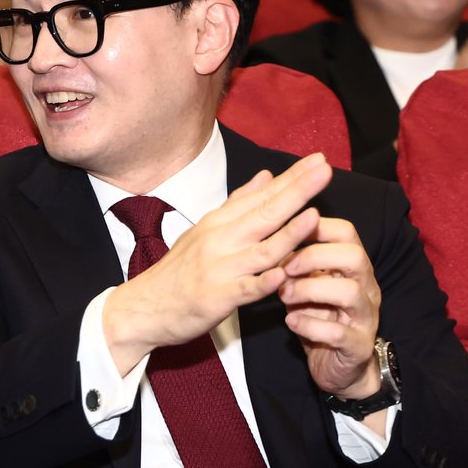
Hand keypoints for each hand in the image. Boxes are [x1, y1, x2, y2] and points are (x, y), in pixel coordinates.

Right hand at [102, 153, 332, 372]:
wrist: (144, 307)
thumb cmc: (178, 270)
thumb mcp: (204, 230)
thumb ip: (238, 205)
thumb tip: (267, 176)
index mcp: (218, 223)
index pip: (261, 196)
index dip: (291, 179)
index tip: (318, 160)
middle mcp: (219, 241)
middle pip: (264, 214)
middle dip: (297, 192)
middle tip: (323, 171)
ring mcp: (219, 269)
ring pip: (261, 251)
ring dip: (288, 235)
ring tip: (314, 217)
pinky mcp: (216, 298)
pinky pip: (246, 290)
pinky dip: (265, 282)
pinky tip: (283, 274)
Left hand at [277, 216, 381, 400]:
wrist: (338, 366)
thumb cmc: (320, 317)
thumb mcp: (307, 285)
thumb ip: (297, 265)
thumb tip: (273, 240)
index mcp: (353, 268)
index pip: (346, 232)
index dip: (315, 227)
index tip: (287, 235)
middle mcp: (366, 288)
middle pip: (354, 256)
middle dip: (314, 257)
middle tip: (285, 269)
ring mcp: (365, 317)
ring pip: (349, 292)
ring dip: (309, 290)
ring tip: (284, 296)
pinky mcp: (357, 346)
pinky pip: (338, 332)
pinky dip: (310, 325)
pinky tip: (291, 322)